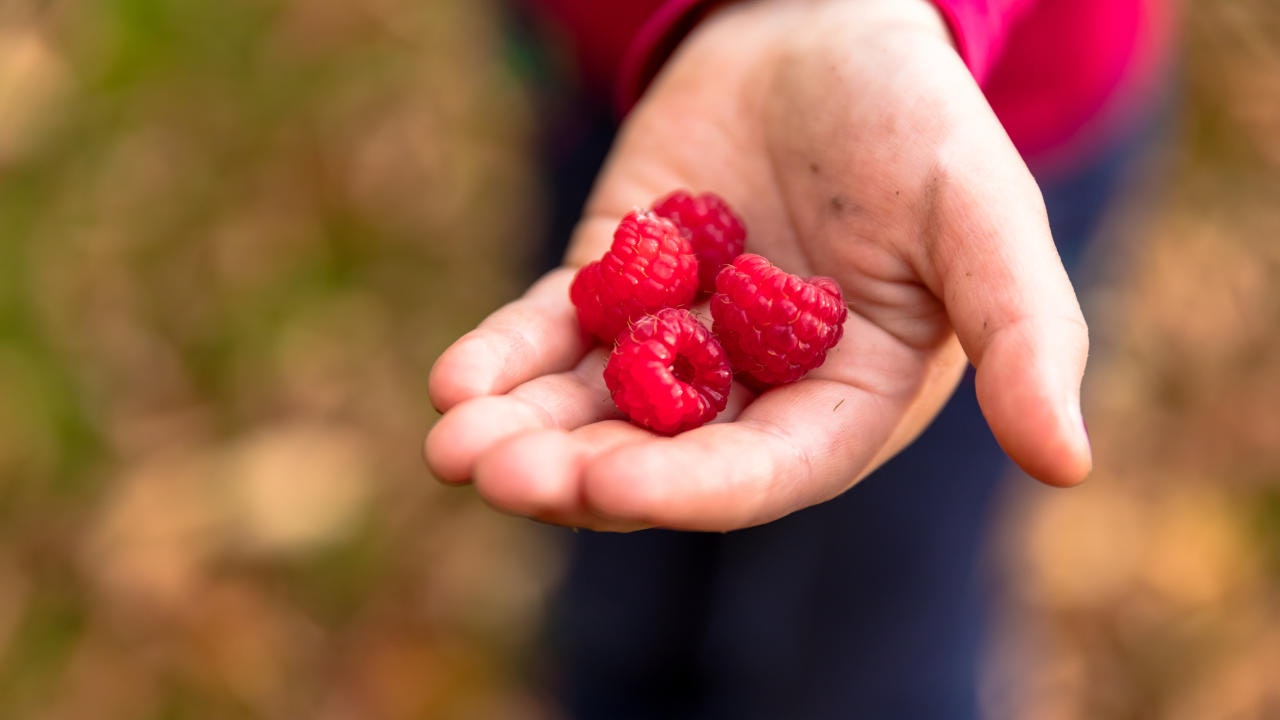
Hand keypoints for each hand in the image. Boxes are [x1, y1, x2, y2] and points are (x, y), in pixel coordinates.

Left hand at [424, 0, 1091, 531]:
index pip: (765, 469)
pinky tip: (454, 379)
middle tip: (497, 475)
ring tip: (453, 445)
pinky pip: (550, 333)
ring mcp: (673, 342)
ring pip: (589, 407)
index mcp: (842, 401)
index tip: (609, 483)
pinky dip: (503, 357)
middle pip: (659, 455)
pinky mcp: (610, 287)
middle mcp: (751, 391)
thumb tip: (1067, 463)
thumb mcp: (982, 216)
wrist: (822, 33)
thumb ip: (1024, 332)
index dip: (690, 485)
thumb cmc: (918, 123)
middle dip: (576, 472)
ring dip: (520, 433)